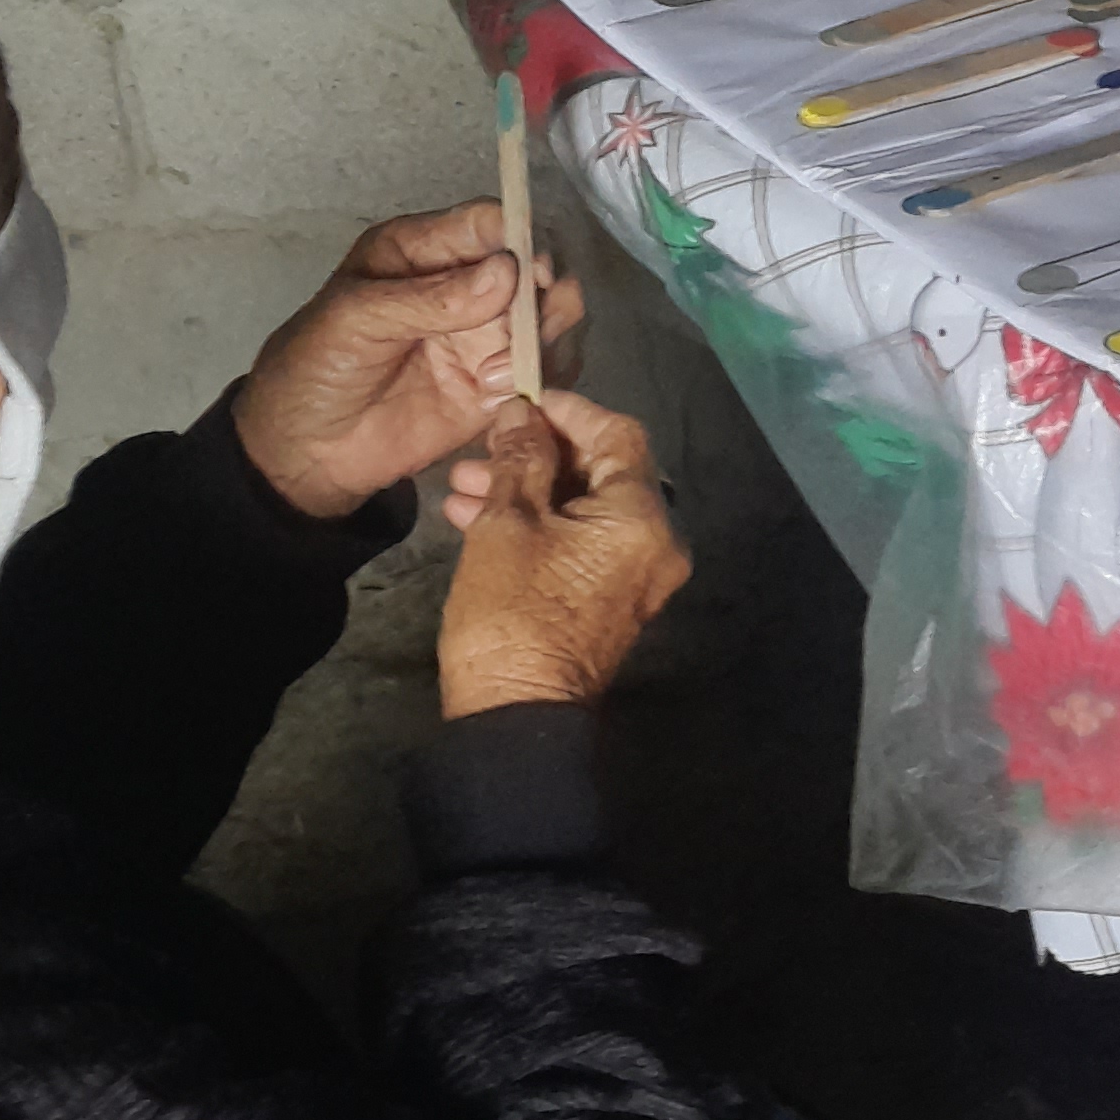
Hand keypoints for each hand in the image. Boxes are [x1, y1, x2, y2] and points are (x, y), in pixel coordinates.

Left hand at [233, 200, 588, 520]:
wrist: (307, 451)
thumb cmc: (314, 367)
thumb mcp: (355, 318)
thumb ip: (429, 298)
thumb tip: (507, 273)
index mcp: (426, 251)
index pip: (491, 223)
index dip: (521, 238)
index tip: (534, 271)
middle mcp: (468, 286)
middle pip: (539, 269)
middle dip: (547, 294)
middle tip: (530, 329)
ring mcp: (488, 337)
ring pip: (555, 319)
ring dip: (546, 341)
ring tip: (495, 375)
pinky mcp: (499, 386)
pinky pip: (548, 372)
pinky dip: (542, 380)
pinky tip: (497, 398)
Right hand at [436, 392, 689, 717]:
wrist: (515, 715)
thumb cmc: (512, 613)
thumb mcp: (507, 524)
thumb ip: (521, 458)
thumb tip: (521, 413)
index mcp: (643, 518)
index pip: (619, 435)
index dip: (568, 411)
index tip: (518, 404)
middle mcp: (656, 544)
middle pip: (603, 471)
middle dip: (537, 453)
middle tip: (481, 449)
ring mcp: (636, 575)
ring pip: (584, 508)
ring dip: (527, 488)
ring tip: (462, 485)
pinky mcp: (610, 598)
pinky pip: (581, 542)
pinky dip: (538, 524)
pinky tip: (474, 517)